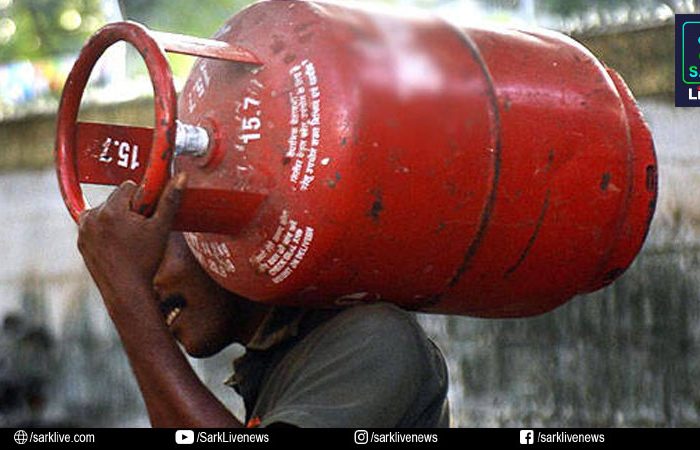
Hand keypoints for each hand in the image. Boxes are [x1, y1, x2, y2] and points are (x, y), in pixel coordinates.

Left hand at [77, 174, 186, 306]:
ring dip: (117, 219)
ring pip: (105, 211)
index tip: (147, 216)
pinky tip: (117, 246)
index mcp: (111, 210)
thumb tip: (181, 176)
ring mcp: (83, 230)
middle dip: (129, 209)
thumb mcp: (161, 228)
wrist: (126, 291)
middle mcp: (92, 216)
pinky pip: (95, 225)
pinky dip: (106, 231)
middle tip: (140, 231)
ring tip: (128, 241)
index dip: (142, 200)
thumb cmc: (145, 260)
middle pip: (116, 199)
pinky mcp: (81, 241)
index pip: (128, 187)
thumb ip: (170, 200)